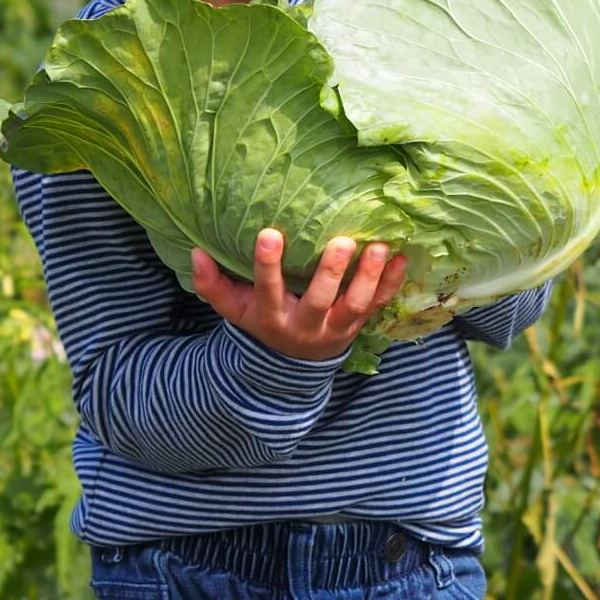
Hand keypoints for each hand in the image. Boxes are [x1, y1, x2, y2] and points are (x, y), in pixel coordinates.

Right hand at [192, 229, 407, 361]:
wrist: (294, 365)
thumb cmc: (263, 322)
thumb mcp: (235, 310)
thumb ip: (213, 285)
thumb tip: (196, 253)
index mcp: (273, 317)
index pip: (269, 290)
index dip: (268, 265)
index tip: (270, 233)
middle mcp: (306, 324)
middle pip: (320, 301)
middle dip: (331, 273)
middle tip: (341, 241)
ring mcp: (337, 327)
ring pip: (356, 305)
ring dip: (370, 277)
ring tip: (380, 247)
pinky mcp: (359, 325)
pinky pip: (379, 306)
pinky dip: (392, 284)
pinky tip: (403, 259)